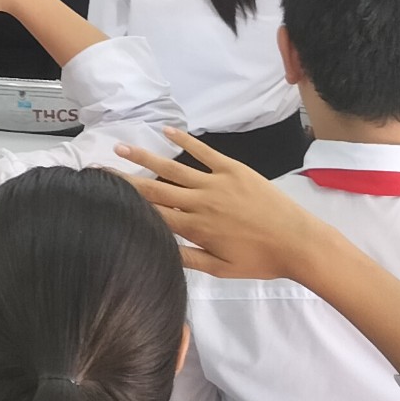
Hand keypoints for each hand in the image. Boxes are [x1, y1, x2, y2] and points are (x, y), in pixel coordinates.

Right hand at [116, 134, 336, 280]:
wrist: (297, 242)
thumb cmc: (260, 261)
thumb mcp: (221, 269)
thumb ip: (188, 259)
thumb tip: (159, 249)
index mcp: (195, 228)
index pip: (154, 212)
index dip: (128, 201)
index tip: (106, 191)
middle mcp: (199, 202)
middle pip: (156, 187)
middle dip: (126, 177)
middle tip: (102, 166)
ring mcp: (216, 182)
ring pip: (173, 167)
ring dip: (146, 157)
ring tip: (122, 147)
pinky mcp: (233, 169)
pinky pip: (204, 152)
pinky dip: (185, 140)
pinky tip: (166, 131)